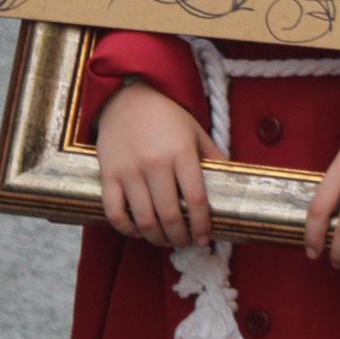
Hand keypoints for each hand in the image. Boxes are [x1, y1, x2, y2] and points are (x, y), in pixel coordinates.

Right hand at [95, 81, 225, 247]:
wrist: (128, 96)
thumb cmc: (167, 116)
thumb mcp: (196, 132)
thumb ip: (213, 158)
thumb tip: (231, 184)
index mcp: (181, 153)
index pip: (195, 200)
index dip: (202, 225)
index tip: (205, 238)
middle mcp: (155, 163)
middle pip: (170, 216)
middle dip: (180, 237)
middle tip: (185, 242)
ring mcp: (129, 170)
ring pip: (144, 219)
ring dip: (157, 238)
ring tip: (165, 240)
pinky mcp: (108, 174)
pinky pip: (115, 212)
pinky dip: (127, 229)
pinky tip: (138, 230)